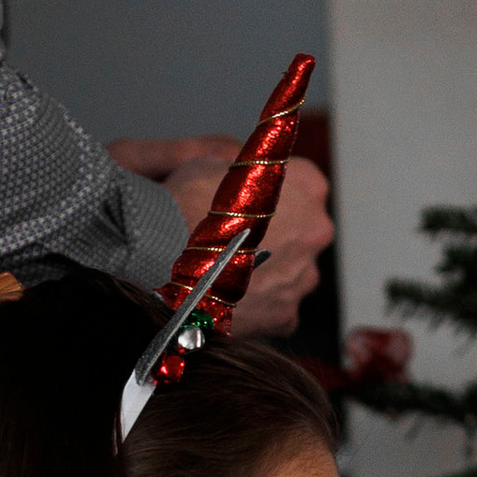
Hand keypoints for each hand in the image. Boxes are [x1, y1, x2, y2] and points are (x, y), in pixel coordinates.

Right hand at [109, 138, 333, 337]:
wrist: (159, 255)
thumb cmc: (184, 203)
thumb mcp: (214, 161)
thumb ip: (245, 168)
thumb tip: (248, 174)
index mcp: (308, 185)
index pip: (305, 185)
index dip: (273, 194)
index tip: (252, 203)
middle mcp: (318, 230)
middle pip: (303, 232)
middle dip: (278, 236)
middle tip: (236, 240)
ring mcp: (305, 277)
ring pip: (291, 273)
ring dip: (268, 272)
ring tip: (227, 272)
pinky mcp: (288, 315)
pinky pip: (278, 308)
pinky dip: (259, 305)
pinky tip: (229, 297)